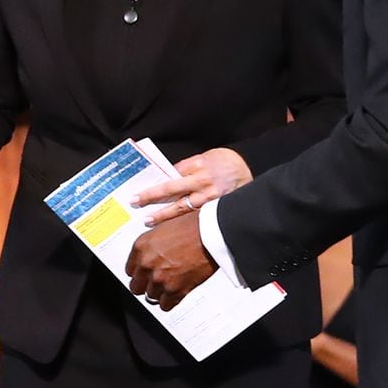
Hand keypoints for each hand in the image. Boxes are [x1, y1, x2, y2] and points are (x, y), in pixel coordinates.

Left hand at [126, 213, 217, 309]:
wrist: (212, 232)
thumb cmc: (193, 225)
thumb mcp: (165, 227)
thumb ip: (151, 243)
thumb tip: (147, 253)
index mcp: (142, 246)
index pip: (129, 269)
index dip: (139, 271)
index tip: (144, 272)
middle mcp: (147, 264)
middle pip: (136, 287)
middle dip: (146, 284)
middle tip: (156, 280)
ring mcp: (161, 279)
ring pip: (151, 297)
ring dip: (159, 292)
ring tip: (170, 283)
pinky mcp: (175, 291)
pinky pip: (165, 305)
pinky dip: (170, 300)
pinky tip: (176, 291)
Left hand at [130, 148, 251, 224]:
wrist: (251, 169)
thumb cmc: (226, 161)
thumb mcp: (205, 158)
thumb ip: (187, 168)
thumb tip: (169, 178)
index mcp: (198, 167)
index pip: (171, 178)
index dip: (154, 187)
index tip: (138, 194)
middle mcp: (202, 182)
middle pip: (172, 192)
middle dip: (152, 199)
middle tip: (136, 203)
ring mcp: (210, 198)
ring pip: (182, 209)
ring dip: (163, 215)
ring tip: (149, 220)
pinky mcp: (216, 209)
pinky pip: (196, 217)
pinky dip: (182, 223)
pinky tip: (172, 230)